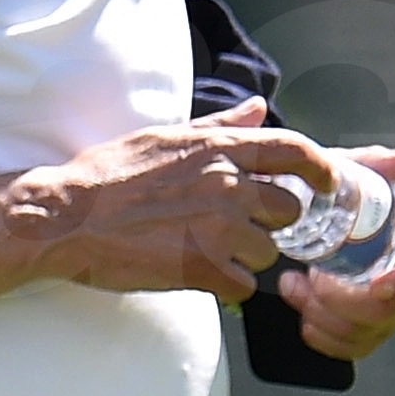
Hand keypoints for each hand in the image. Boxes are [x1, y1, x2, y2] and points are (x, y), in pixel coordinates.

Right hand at [10, 97, 331, 301]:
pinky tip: (199, 276)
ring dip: (246, 257)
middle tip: (237, 228)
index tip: (326, 183)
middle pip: (288, 210)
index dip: (322, 168)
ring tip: (206, 251)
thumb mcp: (166, 137)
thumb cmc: (109, 174)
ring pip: (268, 252)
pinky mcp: (202, 268)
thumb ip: (220, 127)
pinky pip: (243, 286)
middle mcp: (227, 184)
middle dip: (270, 222)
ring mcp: (217, 228)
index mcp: (219, 148)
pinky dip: (227, 287)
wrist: (68, 216)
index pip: (295, 150)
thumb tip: (257, 108)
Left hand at [277, 146, 394, 357]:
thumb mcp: (344, 173)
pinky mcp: (360, 329)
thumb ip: (373, 164)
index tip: (380, 285)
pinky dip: (318, 332)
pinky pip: (348, 348)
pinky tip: (301, 306)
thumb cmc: (333, 197)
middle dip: (341, 298)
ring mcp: (385, 309)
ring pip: (365, 333)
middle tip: (313, 274)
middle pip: (389, 311)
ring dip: (321, 311)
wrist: (297, 217)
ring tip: (297, 284)